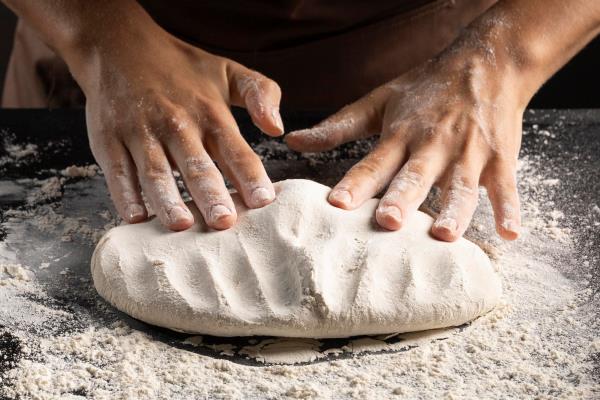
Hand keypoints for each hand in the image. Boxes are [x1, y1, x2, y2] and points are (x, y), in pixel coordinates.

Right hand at [76, 18, 283, 230]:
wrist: (118, 46)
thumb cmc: (182, 69)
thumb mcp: (228, 71)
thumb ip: (261, 94)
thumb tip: (277, 128)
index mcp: (210, 113)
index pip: (235, 150)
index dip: (250, 176)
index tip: (263, 201)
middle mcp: (176, 123)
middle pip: (196, 164)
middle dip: (211, 194)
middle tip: (224, 222)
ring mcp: (140, 132)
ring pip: (156, 171)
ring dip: (168, 199)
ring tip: (181, 225)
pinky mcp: (109, 140)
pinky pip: (117, 171)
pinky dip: (124, 194)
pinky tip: (136, 218)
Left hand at [286, 50, 524, 241]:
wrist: (486, 63)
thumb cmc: (426, 88)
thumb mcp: (379, 101)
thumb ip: (338, 126)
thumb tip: (293, 141)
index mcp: (401, 133)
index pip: (373, 163)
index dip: (355, 184)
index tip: (336, 205)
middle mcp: (433, 145)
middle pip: (415, 176)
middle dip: (402, 198)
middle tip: (387, 221)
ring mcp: (469, 152)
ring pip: (461, 185)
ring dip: (454, 210)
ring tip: (445, 236)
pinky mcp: (500, 158)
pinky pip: (506, 185)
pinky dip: (509, 208)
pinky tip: (509, 232)